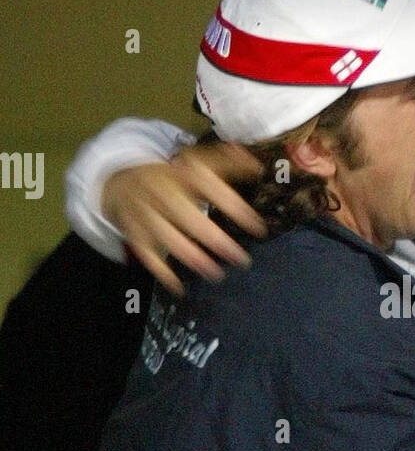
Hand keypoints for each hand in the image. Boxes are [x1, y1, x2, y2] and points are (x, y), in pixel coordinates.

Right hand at [102, 143, 266, 295]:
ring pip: (167, 236)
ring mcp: (146, 213)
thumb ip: (226, 163)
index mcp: (182, 174)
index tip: (257, 226)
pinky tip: (179, 287)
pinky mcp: (135, 232)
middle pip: (186, 215)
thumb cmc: (170, 177)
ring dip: (191, 256)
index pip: (209, 187)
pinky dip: (161, 272)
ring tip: (215, 274)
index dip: (233, 206)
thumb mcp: (195, 163)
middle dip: (213, 239)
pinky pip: (146, 254)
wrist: (121, 181)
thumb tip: (257, 164)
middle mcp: (162, 193)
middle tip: (239, 258)